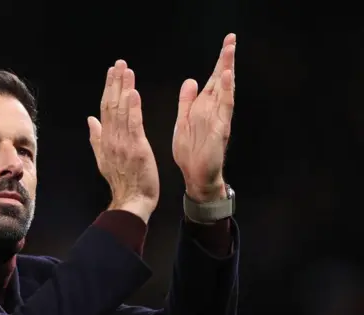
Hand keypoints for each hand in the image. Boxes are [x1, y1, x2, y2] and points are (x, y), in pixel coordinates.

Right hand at [88, 60, 159, 221]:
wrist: (131, 201)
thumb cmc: (122, 181)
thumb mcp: (104, 158)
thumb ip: (97, 137)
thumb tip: (91, 119)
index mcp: (105, 140)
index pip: (105, 109)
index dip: (108, 89)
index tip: (112, 72)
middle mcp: (111, 138)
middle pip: (111, 105)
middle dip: (115, 83)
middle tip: (119, 63)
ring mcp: (123, 143)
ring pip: (121, 111)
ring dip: (124, 89)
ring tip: (127, 71)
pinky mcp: (137, 148)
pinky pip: (134, 125)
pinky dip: (133, 108)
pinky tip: (134, 93)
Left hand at [172, 33, 235, 201]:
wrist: (197, 176)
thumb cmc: (191, 151)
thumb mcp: (184, 121)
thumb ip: (187, 102)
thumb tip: (190, 81)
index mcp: (203, 107)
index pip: (213, 80)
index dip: (219, 62)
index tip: (226, 42)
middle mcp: (214, 111)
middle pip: (221, 81)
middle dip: (226, 60)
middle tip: (231, 38)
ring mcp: (218, 119)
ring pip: (225, 91)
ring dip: (227, 71)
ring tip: (229, 51)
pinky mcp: (220, 130)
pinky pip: (224, 109)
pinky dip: (226, 92)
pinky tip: (227, 79)